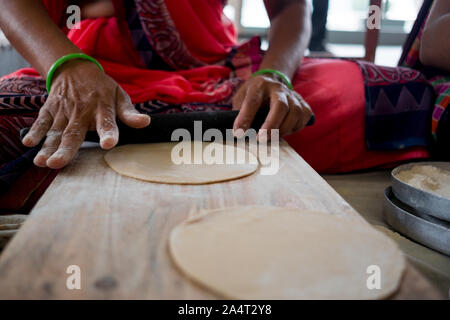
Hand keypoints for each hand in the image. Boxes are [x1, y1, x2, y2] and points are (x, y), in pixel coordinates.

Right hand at [22, 59, 149, 168]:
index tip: (108, 144)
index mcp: (102, 109)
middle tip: (57, 163)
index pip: (107, 123)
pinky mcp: (50, 110)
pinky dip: (35, 131)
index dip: (109, 133)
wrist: (75, 68)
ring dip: (48, 146)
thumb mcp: (119, 96)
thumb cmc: (102, 89)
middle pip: (74, 133)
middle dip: (65, 149)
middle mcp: (82, 111)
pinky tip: (28, 144)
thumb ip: (130, 113)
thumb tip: (145, 123)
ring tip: (43, 162)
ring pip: (55, 131)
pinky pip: (41, 122)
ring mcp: (64, 111)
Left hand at [232, 74, 311, 140]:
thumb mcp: (241, 97)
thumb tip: (238, 133)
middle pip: (280, 106)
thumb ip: (239, 112)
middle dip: (271, 125)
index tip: (239, 133)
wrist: (272, 81)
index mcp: (260, 85)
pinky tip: (284, 131)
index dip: (246, 118)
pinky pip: (304, 117)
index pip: (253, 101)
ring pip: (295, 113)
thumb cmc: (254, 94)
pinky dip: (295, 127)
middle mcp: (278, 88)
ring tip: (272, 138)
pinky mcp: (303, 103)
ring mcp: (292, 95)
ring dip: (283, 129)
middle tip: (261, 139)